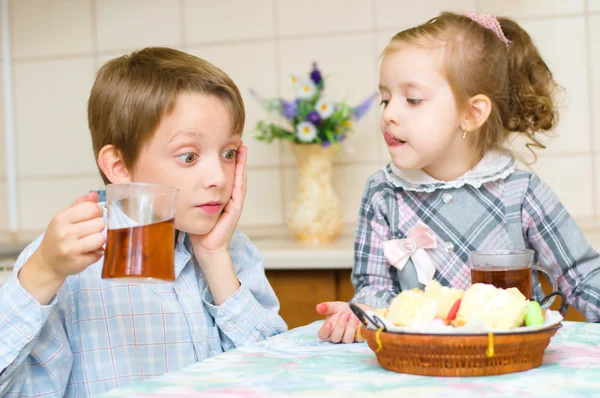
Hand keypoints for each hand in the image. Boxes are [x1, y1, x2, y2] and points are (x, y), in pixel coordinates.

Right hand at [35, 191, 105, 280]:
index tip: (93, 216)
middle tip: (90, 231)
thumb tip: (94, 195)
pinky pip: (99, 253)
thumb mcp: (64, 218)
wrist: (47, 263)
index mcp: (61, 219)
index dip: (97, 211)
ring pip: (101, 238)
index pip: (92, 208)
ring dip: (99, 240)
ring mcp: (71, 249)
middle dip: (98, 227)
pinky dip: (96, 253)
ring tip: (89, 241)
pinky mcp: (78, 262)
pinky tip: (87, 252)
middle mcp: (64, 233)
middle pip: (100, 223)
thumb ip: (80, 205)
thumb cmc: (58, 238)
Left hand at [191, 141, 247, 257]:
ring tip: (242, 148)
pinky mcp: (235, 209)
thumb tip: (167, 180)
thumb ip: (184, 194)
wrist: (205, 247)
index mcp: (218, 196)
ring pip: (239, 179)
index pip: (223, 174)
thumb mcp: (188, 207)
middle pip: (234, 173)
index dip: (224, 159)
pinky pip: (238, 190)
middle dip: (236, 157)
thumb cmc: (195, 230)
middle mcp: (228, 198)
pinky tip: (240, 165)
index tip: (223, 143)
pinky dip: (240, 176)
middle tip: (237, 140)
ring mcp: (233, 203)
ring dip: (241, 163)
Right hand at [316, 301, 364, 343]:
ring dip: (350, 327)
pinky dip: (359, 329)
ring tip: (352, 315)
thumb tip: (318, 307)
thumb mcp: (334, 306)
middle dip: (340, 327)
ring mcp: (347, 338)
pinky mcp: (358, 338)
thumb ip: (326, 307)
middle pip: (335, 338)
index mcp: (329, 329)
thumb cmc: (343, 309)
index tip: (329, 323)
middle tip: (344, 315)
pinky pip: (358, 338)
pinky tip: (359, 321)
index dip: (325, 331)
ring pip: (347, 339)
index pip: (322, 335)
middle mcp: (337, 336)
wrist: (357, 309)